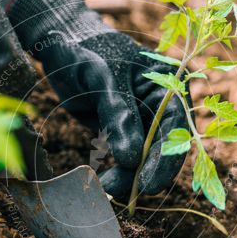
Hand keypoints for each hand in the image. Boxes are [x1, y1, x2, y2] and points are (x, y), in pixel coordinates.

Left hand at [37, 30, 189, 198]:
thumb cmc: (85, 50)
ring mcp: (141, 119)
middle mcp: (160, 104)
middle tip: (126, 194)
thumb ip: (118, 116)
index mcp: (168, 83)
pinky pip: (125, 156)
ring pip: (144, 156)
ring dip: (129, 175)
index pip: (176, 126)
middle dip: (147, 172)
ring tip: (107, 188)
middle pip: (164, 146)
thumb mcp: (102, 78)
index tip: (147, 183)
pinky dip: (118, 170)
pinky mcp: (121, 130)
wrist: (59, 42)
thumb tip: (131, 158)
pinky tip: (105, 181)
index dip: (166, 158)